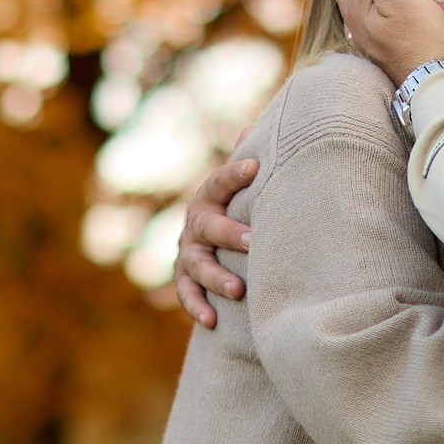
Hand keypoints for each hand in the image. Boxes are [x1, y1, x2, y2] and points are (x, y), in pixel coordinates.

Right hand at [172, 153, 256, 328]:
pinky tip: (212, 321)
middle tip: (254, 241)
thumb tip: (258, 123)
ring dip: (217, 277)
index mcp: (210, 197)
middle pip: (209, 227)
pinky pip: (186, 293)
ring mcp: (187, 252)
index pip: (219, 182)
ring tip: (239, 291)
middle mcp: (195, 223)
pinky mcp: (184, 278)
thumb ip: (246, 160)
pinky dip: (196, 307)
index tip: (255, 167)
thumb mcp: (240, 185)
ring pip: (198, 265)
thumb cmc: (236, 206)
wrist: (209, 236)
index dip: (234, 174)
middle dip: (230, 234)